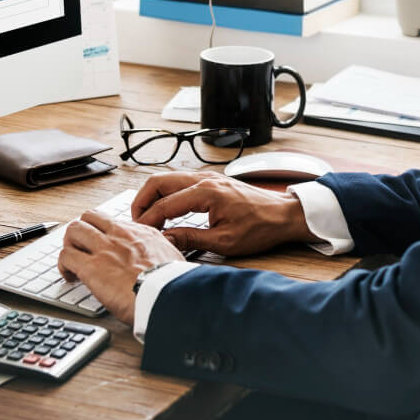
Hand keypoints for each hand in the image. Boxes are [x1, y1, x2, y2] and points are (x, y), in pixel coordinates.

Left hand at [57, 209, 184, 324]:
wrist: (168, 296)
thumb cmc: (173, 284)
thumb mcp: (173, 258)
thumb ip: (162, 252)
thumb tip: (162, 258)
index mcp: (141, 233)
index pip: (112, 221)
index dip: (102, 232)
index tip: (102, 245)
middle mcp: (120, 235)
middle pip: (89, 217)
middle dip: (81, 231)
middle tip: (81, 248)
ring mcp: (104, 248)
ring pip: (74, 230)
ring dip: (69, 245)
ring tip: (72, 261)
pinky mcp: (91, 267)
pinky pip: (66, 256)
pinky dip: (63, 266)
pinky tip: (69, 277)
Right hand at [132, 171, 313, 255]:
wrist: (283, 215)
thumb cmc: (260, 228)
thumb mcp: (224, 242)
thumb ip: (191, 239)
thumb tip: (165, 240)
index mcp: (206, 192)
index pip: (164, 204)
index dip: (148, 220)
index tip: (139, 234)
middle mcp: (204, 179)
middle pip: (158, 182)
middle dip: (142, 201)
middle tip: (136, 222)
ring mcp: (207, 177)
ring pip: (167, 179)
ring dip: (153, 196)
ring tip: (147, 218)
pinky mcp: (211, 181)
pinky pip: (179, 182)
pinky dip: (166, 194)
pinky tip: (165, 211)